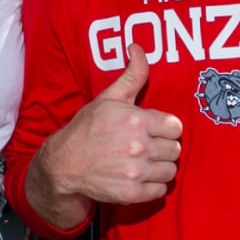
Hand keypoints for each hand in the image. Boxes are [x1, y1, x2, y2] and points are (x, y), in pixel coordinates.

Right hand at [41, 53, 181, 204]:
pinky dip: (152, 186)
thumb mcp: (108, 98)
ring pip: (170, 171)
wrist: (63, 164)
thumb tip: (138, 47)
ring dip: (160, 168)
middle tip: (147, 147)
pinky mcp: (131, 193)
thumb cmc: (87, 128)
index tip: (153, 131)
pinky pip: (160, 191)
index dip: (165, 129)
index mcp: (136, 120)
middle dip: (163, 148)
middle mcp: (138, 146)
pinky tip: (138, 177)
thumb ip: (132, 75)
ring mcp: (135, 172)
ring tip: (144, 163)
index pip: (175, 127)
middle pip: (175, 150)